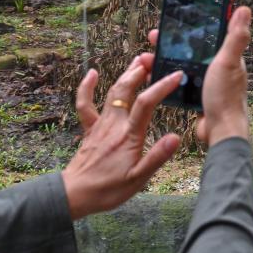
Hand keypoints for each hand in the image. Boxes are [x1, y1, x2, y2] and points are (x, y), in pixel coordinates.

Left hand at [61, 55, 183, 219]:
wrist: (76, 194)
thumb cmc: (108, 189)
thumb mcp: (138, 179)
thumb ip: (157, 157)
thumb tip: (176, 137)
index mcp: (129, 136)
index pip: (147, 104)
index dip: (162, 86)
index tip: (176, 75)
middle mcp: (114, 125)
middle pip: (126, 90)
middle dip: (140, 71)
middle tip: (153, 59)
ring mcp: (100, 125)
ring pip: (112, 92)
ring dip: (125, 75)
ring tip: (137, 61)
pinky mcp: (90, 129)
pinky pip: (85, 104)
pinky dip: (87, 87)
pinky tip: (92, 73)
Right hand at [146, 6, 251, 146]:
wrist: (220, 131)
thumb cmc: (226, 96)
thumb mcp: (229, 61)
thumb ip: (236, 37)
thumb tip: (244, 9)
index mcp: (227, 57)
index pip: (208, 34)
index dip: (191, 26)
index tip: (172, 20)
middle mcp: (218, 68)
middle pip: (191, 49)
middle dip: (171, 43)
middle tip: (152, 39)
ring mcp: (207, 83)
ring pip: (183, 66)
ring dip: (165, 60)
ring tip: (146, 58)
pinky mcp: (198, 96)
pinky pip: (180, 83)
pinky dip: (167, 78)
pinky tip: (153, 76)